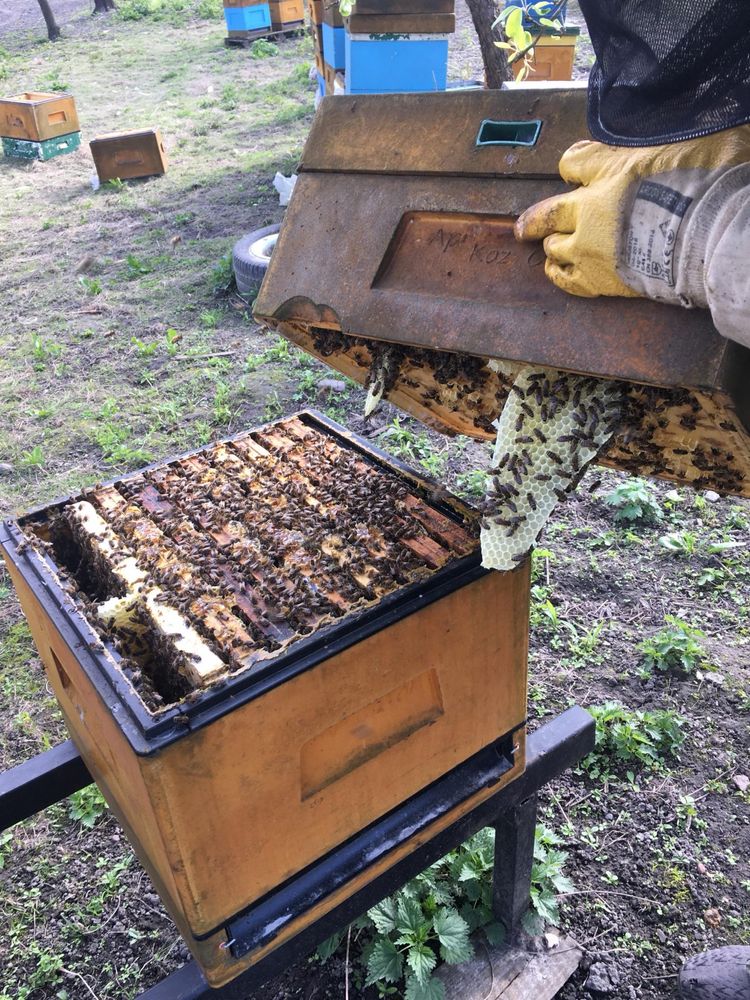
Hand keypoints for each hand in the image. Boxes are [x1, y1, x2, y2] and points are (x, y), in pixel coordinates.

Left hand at [514, 129, 749, 304]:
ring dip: (553, 246)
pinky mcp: (600, 280)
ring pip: (555, 248)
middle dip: (535, 219)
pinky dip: (558, 274)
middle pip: (548, 213)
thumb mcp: (673, 144)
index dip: (573, 167)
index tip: (573, 170)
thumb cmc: (697, 185)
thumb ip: (647, 146)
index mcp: (607, 172)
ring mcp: (590, 248)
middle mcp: (590, 211)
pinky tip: (556, 270)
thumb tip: (639, 146)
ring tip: (553, 247)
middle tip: (524, 227)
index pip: (574, 163)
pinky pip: (567, 280)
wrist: (704, 235)